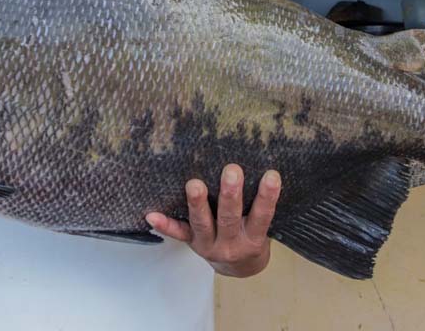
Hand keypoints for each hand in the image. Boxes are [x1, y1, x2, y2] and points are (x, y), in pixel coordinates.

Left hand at [145, 164, 280, 277]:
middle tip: (232, 170)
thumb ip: (258, 202)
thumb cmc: (251, 233)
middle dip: (231, 194)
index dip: (268, 196)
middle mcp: (231, 243)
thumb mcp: (260, 224)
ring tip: (194, 185)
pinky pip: (178, 233)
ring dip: (197, 203)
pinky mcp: (191, 242)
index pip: (262, 215)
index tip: (272, 174)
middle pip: (230, 218)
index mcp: (253, 237)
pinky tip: (152, 216)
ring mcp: (209, 244)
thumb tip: (259, 159)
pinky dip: (165, 225)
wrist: (238, 266)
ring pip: (202, 223)